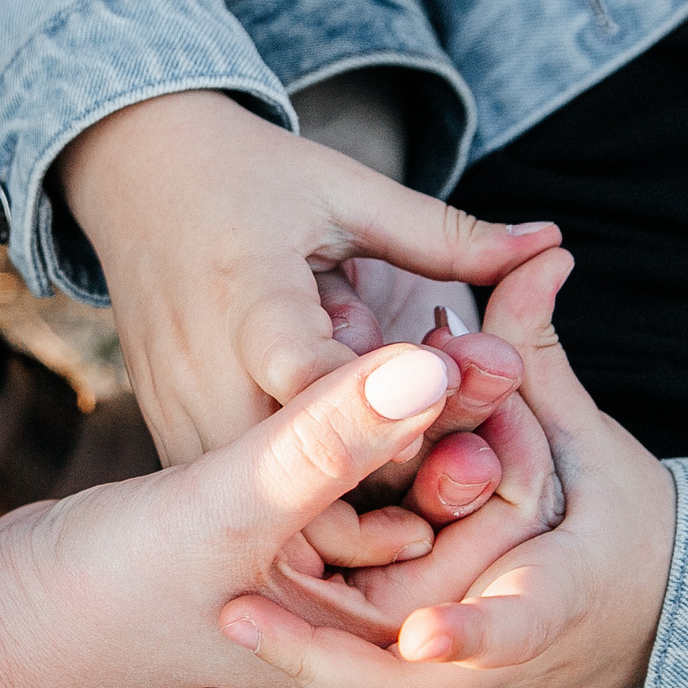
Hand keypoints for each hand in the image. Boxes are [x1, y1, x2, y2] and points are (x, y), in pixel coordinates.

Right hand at [0, 342, 466, 687]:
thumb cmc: (103, 588)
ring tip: (448, 348)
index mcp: (346, 632)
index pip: (455, 548)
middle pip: (431, 528)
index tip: (515, 364)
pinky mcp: (250, 564)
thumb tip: (433, 366)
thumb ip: (329, 434)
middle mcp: (331, 623)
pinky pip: (327, 501)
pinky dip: (352, 447)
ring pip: (380, 505)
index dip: (488, 452)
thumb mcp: (229, 500)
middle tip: (504, 348)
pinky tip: (369, 373)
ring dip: (411, 440)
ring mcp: (288, 596)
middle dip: (465, 449)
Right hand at [57, 91, 558, 464]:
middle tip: (473, 474)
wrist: (134, 179)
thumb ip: (447, 235)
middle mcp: (202, 369)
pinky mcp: (167, 441)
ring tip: (425, 491)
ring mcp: (176, 415)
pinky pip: (241, 504)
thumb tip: (553, 244)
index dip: (390, 412)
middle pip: (297, 467)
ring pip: (269, 505)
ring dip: (351, 508)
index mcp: (248, 295)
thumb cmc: (251, 177)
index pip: (315, 379)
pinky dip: (303, 511)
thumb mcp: (346, 192)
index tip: (458, 420)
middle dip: (388, 478)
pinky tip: (366, 498)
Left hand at [187, 249, 679, 687]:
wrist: (658, 618)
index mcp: (564, 591)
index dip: (474, 631)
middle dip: (328, 660)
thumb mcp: (584, 434)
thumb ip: (539, 350)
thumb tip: (544, 251)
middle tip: (240, 614)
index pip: (522, 621)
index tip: (416, 635)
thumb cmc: (622, 514)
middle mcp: (513, 664)